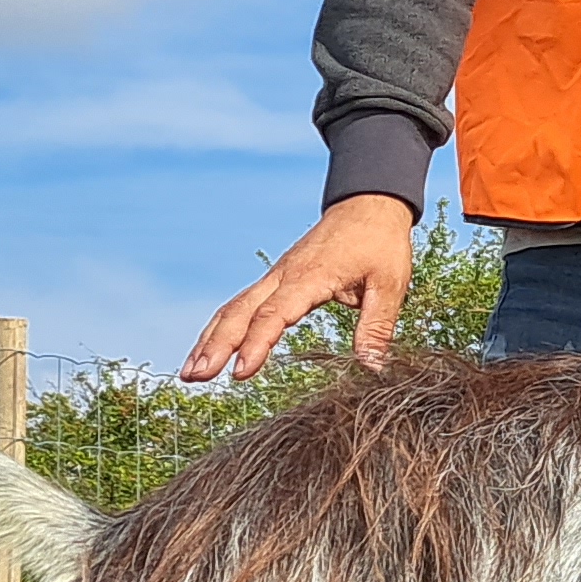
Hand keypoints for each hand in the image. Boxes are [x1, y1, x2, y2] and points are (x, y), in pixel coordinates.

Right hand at [184, 195, 416, 382]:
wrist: (369, 205)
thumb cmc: (380, 243)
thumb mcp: (389, 284)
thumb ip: (377, 327)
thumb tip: (372, 368)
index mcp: (309, 277)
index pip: (274, 314)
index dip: (256, 344)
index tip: (241, 372)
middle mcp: (284, 276)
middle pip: (241, 311)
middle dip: (216, 345)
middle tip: (195, 376)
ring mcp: (276, 276)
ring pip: (234, 307)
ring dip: (211, 339)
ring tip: (191, 372)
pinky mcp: (277, 279)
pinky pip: (242, 303)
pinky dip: (223, 327)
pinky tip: (210, 349)